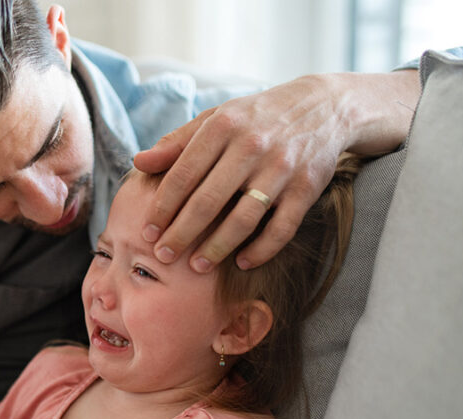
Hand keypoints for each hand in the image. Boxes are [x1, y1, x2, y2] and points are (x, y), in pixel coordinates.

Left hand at [134, 70, 419, 271]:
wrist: (324, 107)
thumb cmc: (257, 117)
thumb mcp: (217, 118)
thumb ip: (177, 142)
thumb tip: (138, 163)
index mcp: (223, 126)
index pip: (183, 174)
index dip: (161, 207)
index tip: (146, 232)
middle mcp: (252, 146)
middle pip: (208, 201)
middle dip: (181, 234)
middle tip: (162, 256)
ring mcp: (282, 168)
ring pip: (243, 219)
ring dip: (217, 248)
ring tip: (196, 266)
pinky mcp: (307, 188)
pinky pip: (281, 229)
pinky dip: (261, 250)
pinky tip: (241, 263)